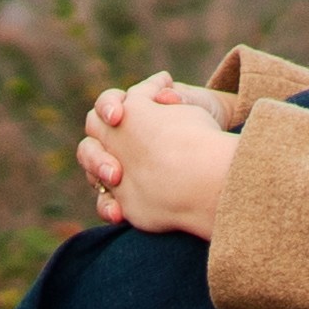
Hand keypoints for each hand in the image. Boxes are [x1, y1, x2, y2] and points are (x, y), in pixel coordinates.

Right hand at [74, 76, 242, 237]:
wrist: (217, 161)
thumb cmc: (204, 127)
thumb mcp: (199, 107)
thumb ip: (180, 98)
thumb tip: (166, 95)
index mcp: (131, 111)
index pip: (107, 104)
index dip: (107, 106)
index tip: (119, 115)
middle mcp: (118, 139)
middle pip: (91, 140)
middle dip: (97, 150)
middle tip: (115, 158)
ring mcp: (119, 167)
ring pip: (93, 172)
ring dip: (98, 174)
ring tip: (116, 179)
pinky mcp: (124, 195)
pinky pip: (107, 202)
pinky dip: (108, 208)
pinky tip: (118, 214)